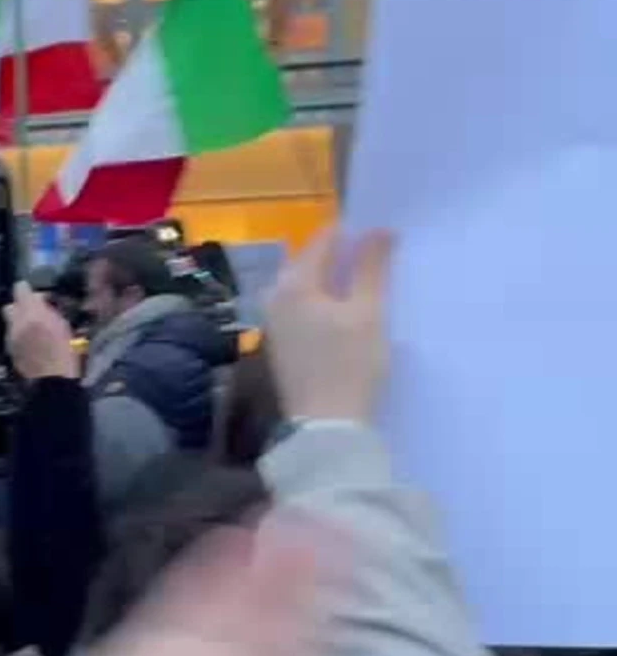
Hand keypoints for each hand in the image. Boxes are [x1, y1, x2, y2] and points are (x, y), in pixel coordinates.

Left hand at [5, 282, 78, 379]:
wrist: (53, 382)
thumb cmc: (66, 353)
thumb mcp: (65, 326)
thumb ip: (50, 312)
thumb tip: (43, 304)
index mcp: (33, 314)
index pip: (21, 289)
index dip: (28, 291)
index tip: (39, 297)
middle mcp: (17, 323)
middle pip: (10, 305)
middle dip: (20, 307)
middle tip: (34, 313)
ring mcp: (10, 337)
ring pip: (10, 322)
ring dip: (20, 322)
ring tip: (35, 330)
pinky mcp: (10, 350)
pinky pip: (12, 336)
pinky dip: (19, 336)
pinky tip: (31, 344)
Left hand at [263, 230, 392, 424]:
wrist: (326, 424)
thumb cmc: (350, 364)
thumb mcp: (368, 312)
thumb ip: (371, 268)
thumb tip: (379, 231)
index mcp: (293, 284)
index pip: (322, 241)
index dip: (352, 233)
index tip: (381, 233)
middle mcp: (274, 297)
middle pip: (310, 262)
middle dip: (341, 256)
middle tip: (378, 255)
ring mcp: (274, 321)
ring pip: (306, 286)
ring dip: (334, 280)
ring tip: (368, 280)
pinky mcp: (281, 342)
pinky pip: (303, 307)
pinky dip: (324, 301)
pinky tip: (347, 310)